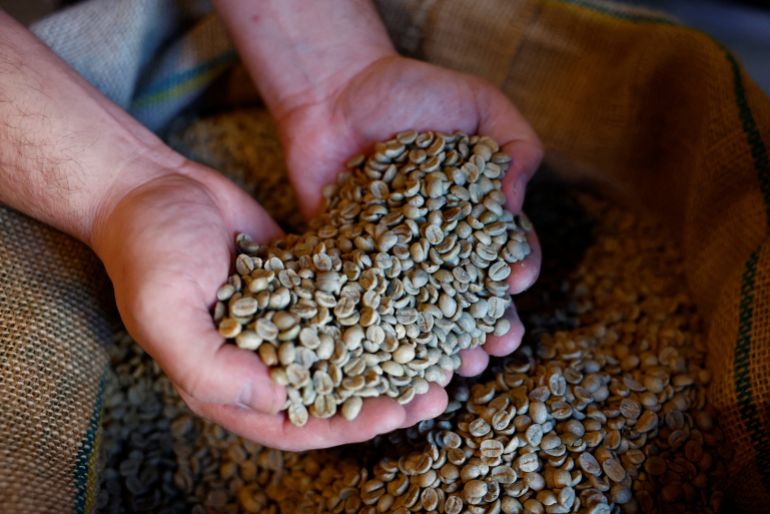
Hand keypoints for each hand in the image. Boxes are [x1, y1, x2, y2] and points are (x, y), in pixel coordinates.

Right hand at [91, 159, 444, 449]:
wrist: (153, 188)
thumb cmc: (149, 251)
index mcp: (229, 383)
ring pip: (346, 350)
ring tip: (438, 354)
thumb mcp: (166, 314)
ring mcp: (286, 320)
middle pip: (333, 392)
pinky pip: (343, 302)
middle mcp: (262, 358)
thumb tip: (277, 400)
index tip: (399, 413)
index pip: (299, 422)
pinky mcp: (301, 283)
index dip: (350, 424)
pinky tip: (414, 304)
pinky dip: (376, 309)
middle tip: (436, 392)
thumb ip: (212, 368)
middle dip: (385, 396)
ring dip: (389, 356)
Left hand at [275, 55, 542, 380]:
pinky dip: (385, 331)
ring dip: (445, 342)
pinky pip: (371, 302)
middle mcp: (440, 244)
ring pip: (425, 311)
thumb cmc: (412, 93)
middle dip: (488, 324)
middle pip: (470, 294)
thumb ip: (516, 142)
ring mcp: (396, 259)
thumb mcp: (480, 104)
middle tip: (496, 347)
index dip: (516, 268)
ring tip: (458, 366)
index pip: (506, 250)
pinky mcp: (353, 264)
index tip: (515, 281)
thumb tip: (516, 198)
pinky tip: (398, 353)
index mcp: (477, 214)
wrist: (336, 93)